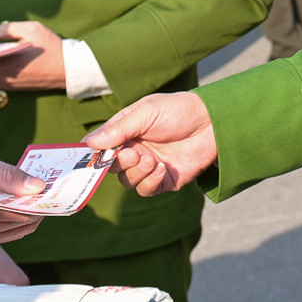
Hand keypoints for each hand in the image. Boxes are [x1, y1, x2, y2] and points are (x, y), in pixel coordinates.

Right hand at [0, 147, 44, 246]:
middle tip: (46, 185)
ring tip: (29, 191)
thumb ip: (5, 173)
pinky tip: (10, 202)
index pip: (26, 211)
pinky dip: (12, 221)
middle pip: (25, 223)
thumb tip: (38, 186)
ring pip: (16, 231)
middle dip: (39, 205)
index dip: (44, 199)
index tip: (55, 184)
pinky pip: (2, 235)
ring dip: (27, 214)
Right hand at [82, 92, 216, 196]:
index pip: (102, 147)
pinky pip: (147, 190)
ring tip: (152, 160)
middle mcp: (135, 150)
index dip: (95, 155)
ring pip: (128, 181)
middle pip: (112, 168)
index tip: (91, 158)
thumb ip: (118, 129)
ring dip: (137, 173)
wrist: (213, 123)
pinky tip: (162, 169)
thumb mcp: (146, 113)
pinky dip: (151, 182)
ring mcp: (149, 167)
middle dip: (120, 163)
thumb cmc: (178, 110)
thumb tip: (88, 143)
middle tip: (134, 153)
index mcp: (126, 132)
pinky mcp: (165, 181)